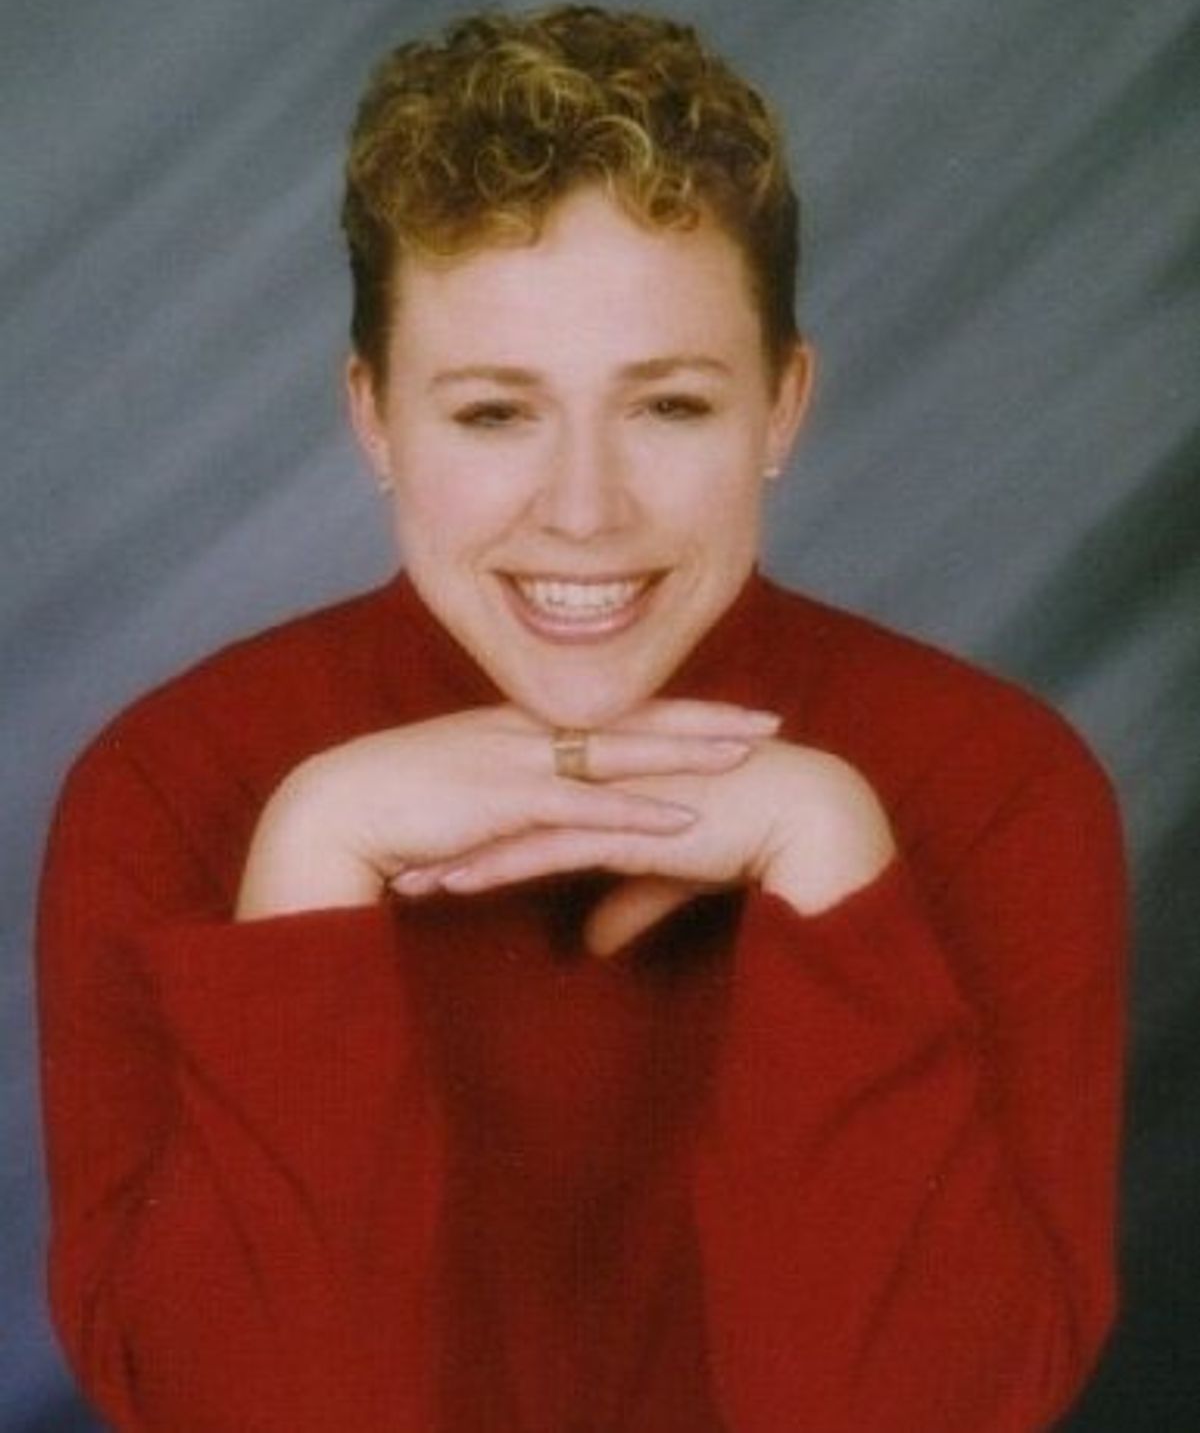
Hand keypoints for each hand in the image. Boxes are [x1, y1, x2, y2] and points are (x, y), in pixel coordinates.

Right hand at [235, 700, 779, 920]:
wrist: (336, 807)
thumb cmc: (395, 805)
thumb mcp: (465, 790)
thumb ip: (512, 797)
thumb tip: (548, 816)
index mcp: (522, 726)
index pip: (614, 710)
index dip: (675, 710)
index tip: (726, 712)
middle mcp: (528, 731)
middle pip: (634, 717)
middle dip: (705, 718)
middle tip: (769, 719)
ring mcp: (518, 760)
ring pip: (621, 751)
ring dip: (688, 753)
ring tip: (748, 756)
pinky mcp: (504, 801)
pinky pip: (585, 805)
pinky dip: (638, 812)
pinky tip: (685, 819)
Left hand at [395, 740, 895, 953]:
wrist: (805, 816)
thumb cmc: (751, 833)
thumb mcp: (674, 873)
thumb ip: (627, 901)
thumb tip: (591, 943)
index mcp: (614, 765)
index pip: (532, 786)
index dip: (483, 812)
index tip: (437, 833)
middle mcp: (603, 769)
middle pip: (508, 797)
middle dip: (453, 827)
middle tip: (401, 845)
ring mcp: (608, 792)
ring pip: (514, 821)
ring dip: (459, 851)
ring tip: (408, 877)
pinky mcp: (622, 822)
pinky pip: (545, 847)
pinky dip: (496, 867)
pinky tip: (454, 885)